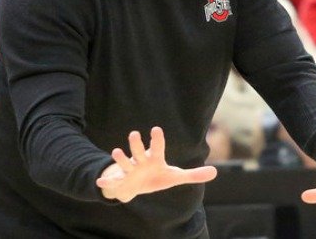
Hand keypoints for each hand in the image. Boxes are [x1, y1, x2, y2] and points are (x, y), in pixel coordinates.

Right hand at [96, 127, 217, 202]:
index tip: (155, 129)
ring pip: (124, 163)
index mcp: (154, 159)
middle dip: (136, 144)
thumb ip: (193, 175)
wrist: (136, 185)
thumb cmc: (156, 176)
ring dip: (120, 158)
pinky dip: (106, 182)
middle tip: (134, 133)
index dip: (157, 139)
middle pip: (138, 151)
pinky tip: (99, 182)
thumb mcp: (175, 177)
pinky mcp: (121, 180)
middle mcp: (140, 162)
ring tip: (116, 151)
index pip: (157, 148)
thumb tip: (215, 172)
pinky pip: (113, 181)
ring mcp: (129, 170)